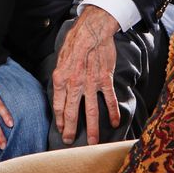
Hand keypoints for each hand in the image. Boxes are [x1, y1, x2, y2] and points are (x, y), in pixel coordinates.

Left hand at [50, 6, 120, 144]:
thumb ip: (60, 78)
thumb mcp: (60, 60)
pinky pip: (109, 99)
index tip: (60, 128)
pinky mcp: (105, 79)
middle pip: (72, 112)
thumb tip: (60, 92)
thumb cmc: (74, 43)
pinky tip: (115, 122)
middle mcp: (75, 83)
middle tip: (70, 141)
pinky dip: (113, 112)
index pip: (58, 105)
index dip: (59, 119)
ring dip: (92, 129)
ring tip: (92, 142)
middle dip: (70, 129)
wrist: (92, 30)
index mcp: (61, 78)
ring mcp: (91, 83)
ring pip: (91, 111)